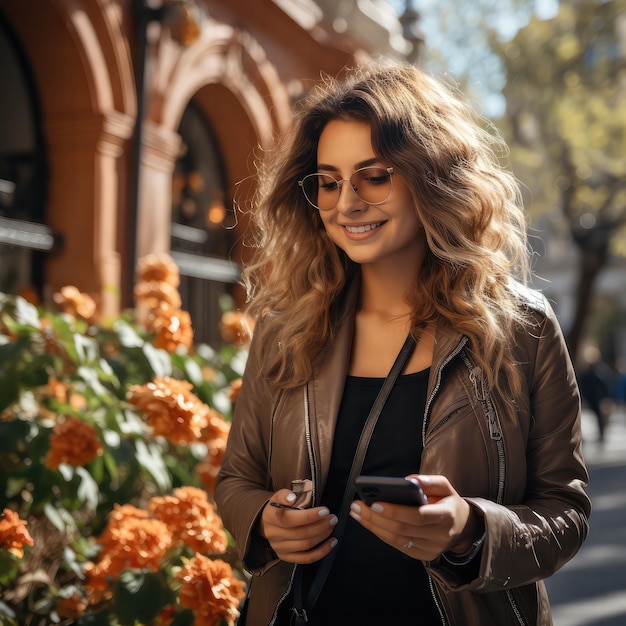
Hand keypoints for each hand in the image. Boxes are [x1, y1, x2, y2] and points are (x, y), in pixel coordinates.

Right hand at [259, 489, 337, 563]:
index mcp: (270, 517)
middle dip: (320, 525)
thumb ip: (284, 495)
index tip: (325, 510)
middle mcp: (273, 534)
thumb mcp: (278, 497)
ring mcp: (279, 548)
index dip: (309, 516)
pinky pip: (306, 558)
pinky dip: (322, 551)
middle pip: (300, 533)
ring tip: (332, 526)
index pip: (289, 519)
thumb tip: (291, 498)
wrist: (268, 523)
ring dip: (322, 536)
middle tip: (332, 518)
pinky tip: (331, 542)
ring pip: (305, 545)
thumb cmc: (278, 508)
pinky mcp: (286, 557)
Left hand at [349, 474, 483, 560]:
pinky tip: (368, 522)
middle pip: (402, 529)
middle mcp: (439, 535)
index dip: (395, 511)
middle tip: (356, 506)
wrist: (462, 528)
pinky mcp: (423, 556)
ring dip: (373, 526)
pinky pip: (398, 546)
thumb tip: (408, 480)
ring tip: (356, 513)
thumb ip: (429, 481)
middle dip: (375, 518)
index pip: (418, 516)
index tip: (374, 503)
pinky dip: (380, 533)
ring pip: (397, 539)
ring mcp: (431, 549)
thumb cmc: (448, 501)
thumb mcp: (445, 486)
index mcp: (446, 515)